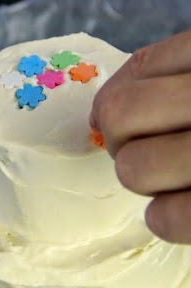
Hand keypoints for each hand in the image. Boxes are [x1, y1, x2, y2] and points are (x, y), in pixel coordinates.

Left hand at [90, 31, 190, 243]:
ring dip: (146, 179)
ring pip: (133, 168)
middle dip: (122, 139)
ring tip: (175, 178)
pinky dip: (166, 219)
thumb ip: (175, 80)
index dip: (114, 99)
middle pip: (118, 114)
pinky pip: (168, 218)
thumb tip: (105, 112)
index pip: (139, 69)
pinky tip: (182, 207)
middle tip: (148, 149)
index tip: (115, 119)